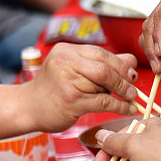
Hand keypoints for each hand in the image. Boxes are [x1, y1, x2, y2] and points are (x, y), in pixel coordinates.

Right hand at [22, 44, 138, 132]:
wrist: (27, 107)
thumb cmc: (52, 89)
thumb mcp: (72, 69)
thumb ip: (100, 63)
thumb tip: (131, 61)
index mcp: (66, 51)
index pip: (101, 53)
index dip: (121, 64)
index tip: (131, 74)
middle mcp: (65, 62)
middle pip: (105, 67)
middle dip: (124, 79)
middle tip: (132, 89)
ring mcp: (67, 81)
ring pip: (105, 84)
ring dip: (122, 93)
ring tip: (130, 98)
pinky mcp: (71, 101)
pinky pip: (104, 102)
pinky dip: (120, 106)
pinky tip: (127, 108)